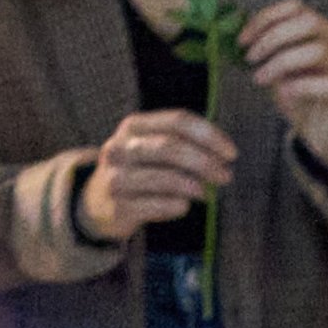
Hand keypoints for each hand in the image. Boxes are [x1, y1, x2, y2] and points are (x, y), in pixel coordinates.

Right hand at [74, 107, 237, 245]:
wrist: (96, 202)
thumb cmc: (137, 170)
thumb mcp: (151, 147)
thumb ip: (182, 144)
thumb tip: (222, 155)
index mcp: (133, 126)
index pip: (177, 121)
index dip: (209, 135)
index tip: (231, 154)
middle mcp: (120, 147)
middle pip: (171, 147)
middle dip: (205, 162)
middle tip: (226, 176)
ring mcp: (115, 177)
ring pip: (165, 177)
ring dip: (194, 185)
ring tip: (207, 193)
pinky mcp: (117, 206)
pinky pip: (157, 205)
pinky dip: (177, 205)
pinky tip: (184, 206)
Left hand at [233, 0, 327, 164]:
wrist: (327, 134)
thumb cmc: (300, 97)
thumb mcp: (279, 68)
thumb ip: (267, 49)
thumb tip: (237, 33)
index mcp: (322, 31)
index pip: (296, 7)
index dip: (266, 18)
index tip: (242, 39)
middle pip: (309, 22)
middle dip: (272, 37)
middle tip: (250, 58)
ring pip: (317, 51)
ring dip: (280, 63)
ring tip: (260, 78)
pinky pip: (327, 83)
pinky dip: (300, 86)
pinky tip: (285, 94)